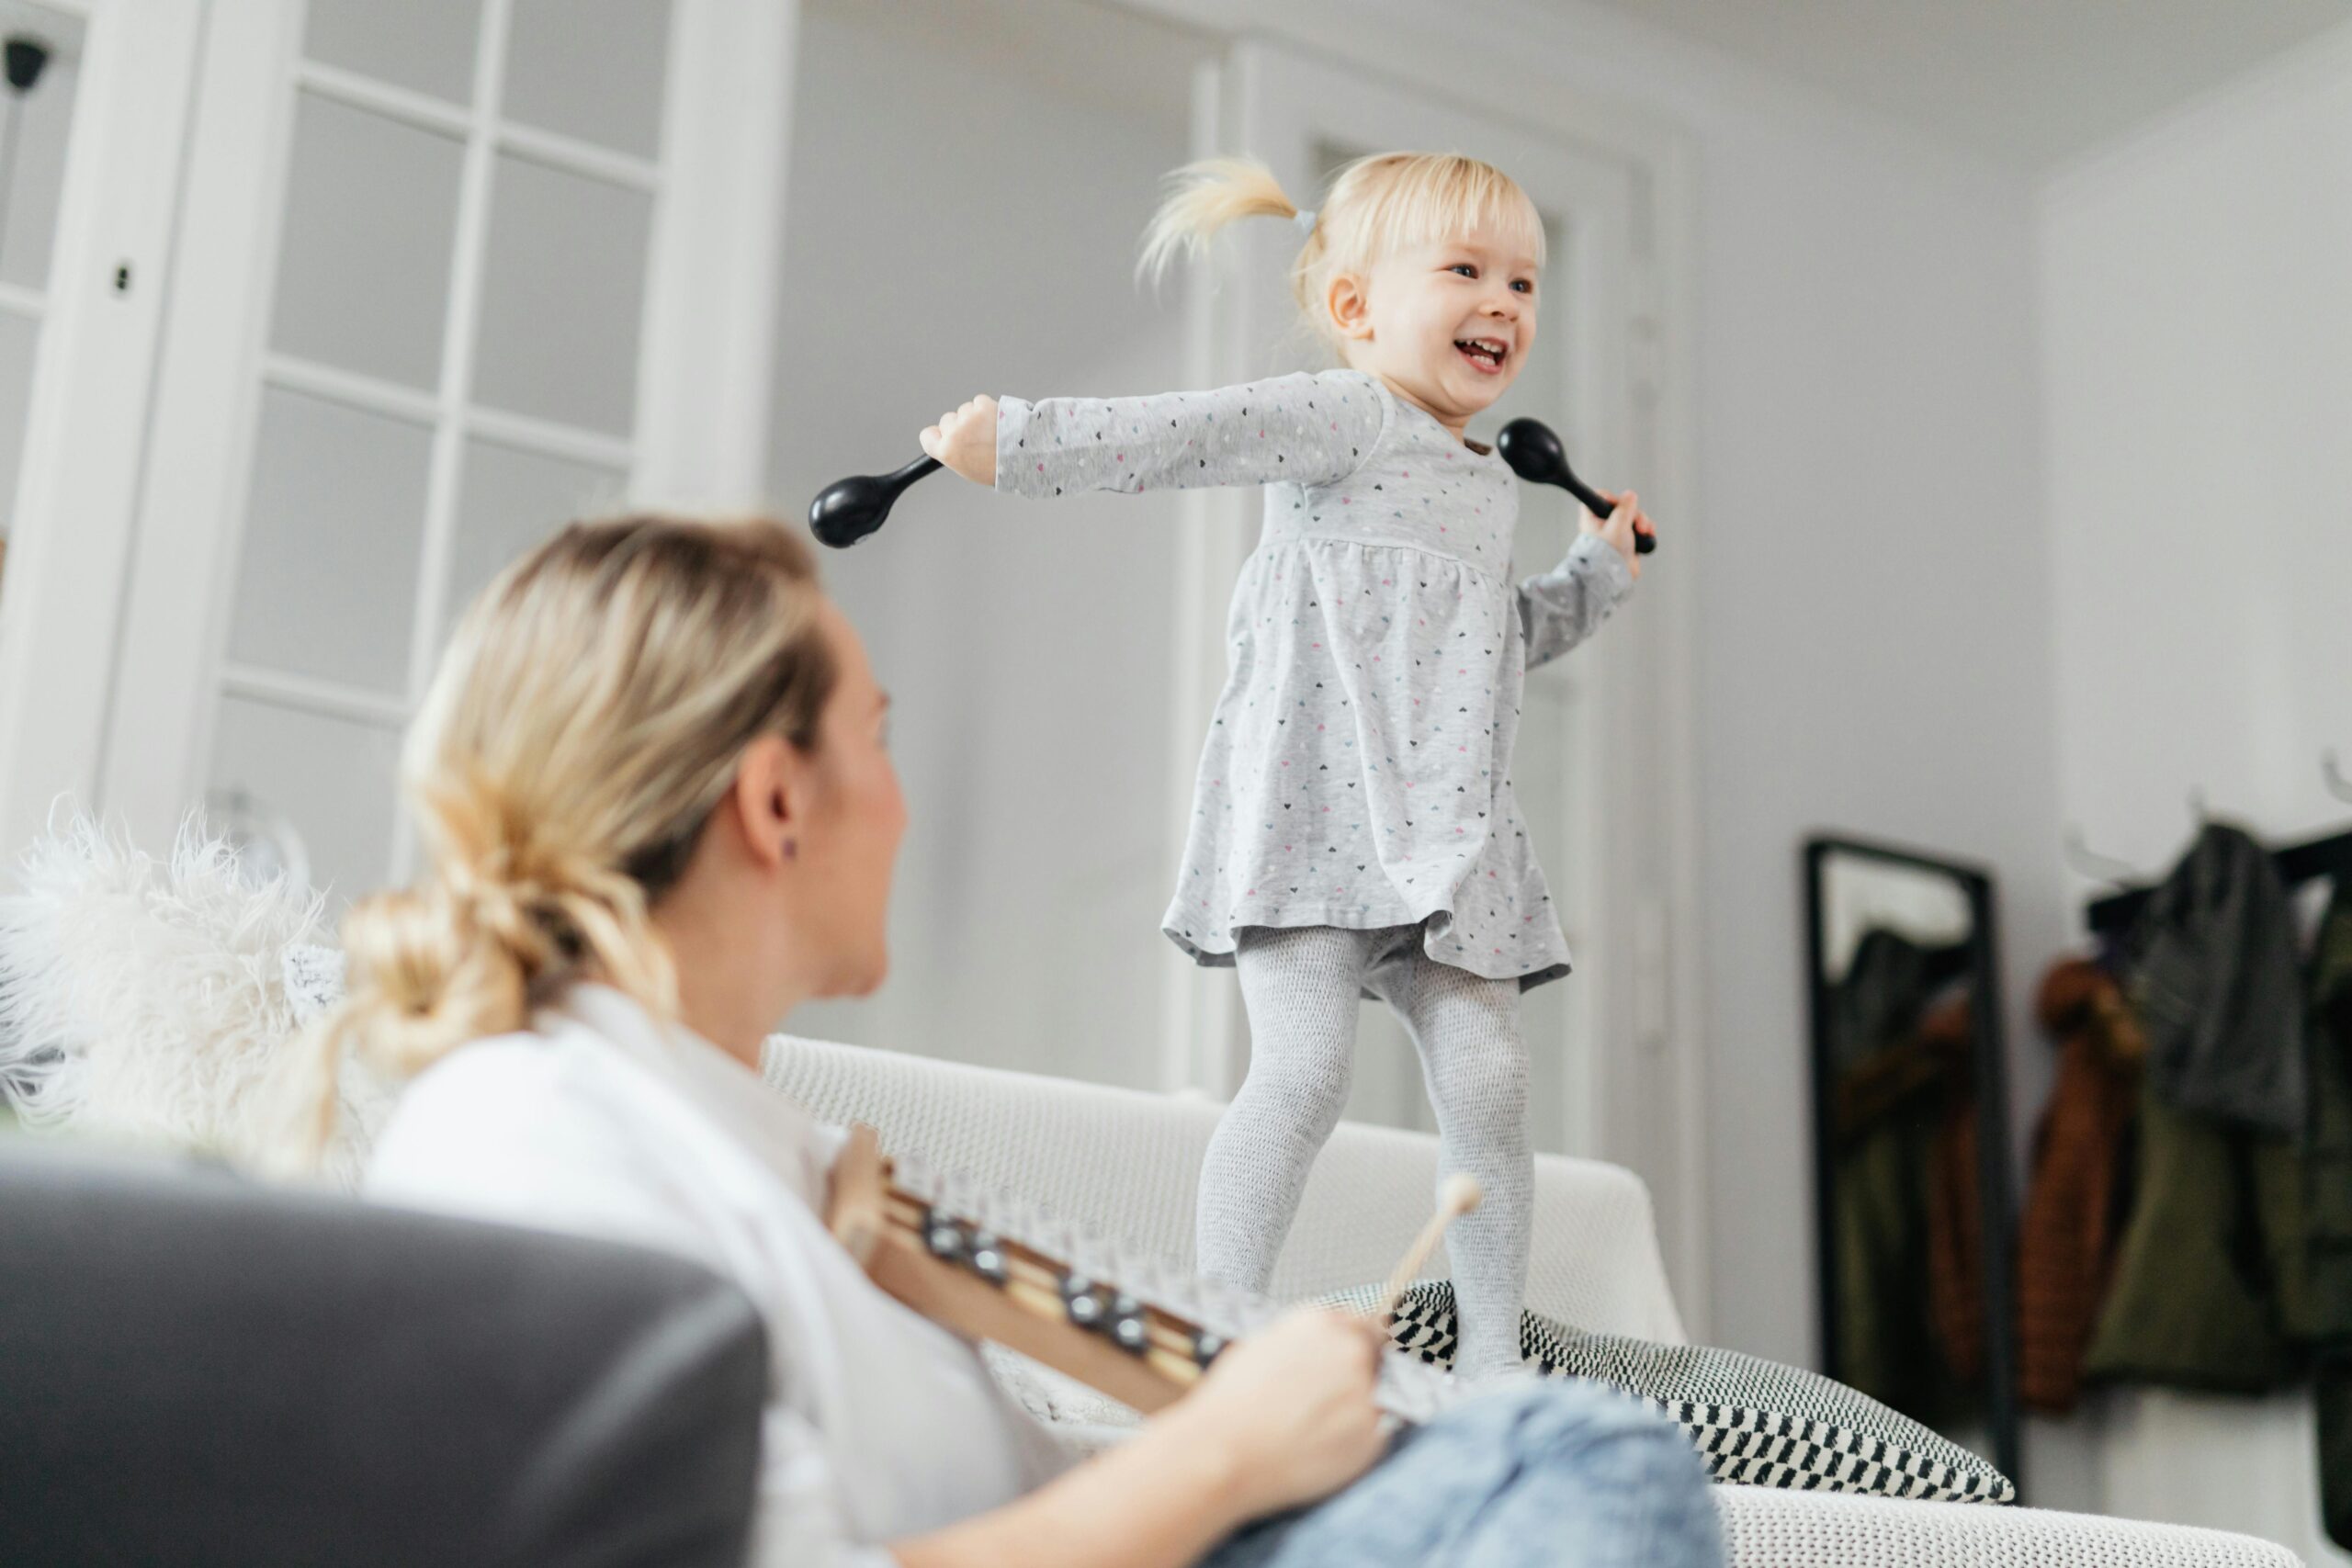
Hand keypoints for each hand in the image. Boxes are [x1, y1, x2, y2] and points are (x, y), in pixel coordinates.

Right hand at [920, 395, 998, 486]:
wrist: (1023, 459)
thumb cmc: (999, 468)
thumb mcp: (968, 469)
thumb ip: (954, 452)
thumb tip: (950, 441)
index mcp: (946, 451)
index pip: (927, 436)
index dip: (937, 434)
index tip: (944, 435)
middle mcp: (954, 433)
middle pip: (947, 420)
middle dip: (960, 425)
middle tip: (978, 437)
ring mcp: (968, 418)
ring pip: (965, 410)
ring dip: (976, 416)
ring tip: (992, 431)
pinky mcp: (982, 406)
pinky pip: (979, 401)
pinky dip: (987, 408)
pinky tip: (997, 421)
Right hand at [1165, 1308, 1387, 1521]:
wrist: (1224, 1453)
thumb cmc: (1230, 1403)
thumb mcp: (1260, 1346)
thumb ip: (1303, 1340)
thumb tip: (1321, 1345)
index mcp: (1320, 1323)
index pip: (1360, 1325)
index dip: (1351, 1346)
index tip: (1344, 1362)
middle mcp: (1350, 1352)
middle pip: (1372, 1358)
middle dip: (1354, 1375)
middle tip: (1323, 1401)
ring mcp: (1366, 1395)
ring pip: (1374, 1399)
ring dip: (1352, 1410)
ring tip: (1310, 1429)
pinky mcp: (1372, 1438)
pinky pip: (1372, 1436)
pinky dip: (1352, 1443)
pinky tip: (1316, 1449)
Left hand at [1580, 489, 1652, 579]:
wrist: (1613, 577)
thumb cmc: (1608, 553)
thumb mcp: (1618, 524)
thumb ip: (1625, 508)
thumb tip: (1630, 495)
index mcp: (1593, 518)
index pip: (1601, 498)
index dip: (1612, 498)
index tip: (1620, 504)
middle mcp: (1603, 524)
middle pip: (1623, 507)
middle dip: (1635, 514)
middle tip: (1638, 524)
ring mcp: (1615, 534)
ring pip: (1633, 519)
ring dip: (1642, 522)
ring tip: (1645, 532)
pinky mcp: (1626, 543)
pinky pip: (1638, 530)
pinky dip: (1645, 532)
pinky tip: (1648, 536)